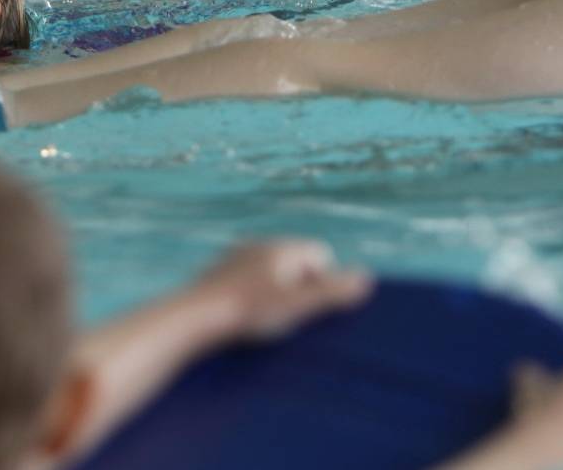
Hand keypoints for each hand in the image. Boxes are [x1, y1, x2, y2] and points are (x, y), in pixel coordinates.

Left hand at [190, 240, 370, 340]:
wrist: (194, 316)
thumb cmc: (249, 311)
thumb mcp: (297, 305)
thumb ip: (332, 293)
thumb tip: (368, 278)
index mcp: (282, 247)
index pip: (321, 255)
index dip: (322, 283)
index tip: (304, 306)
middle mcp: (260, 244)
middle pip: (297, 263)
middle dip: (299, 288)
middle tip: (286, 316)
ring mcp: (237, 256)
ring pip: (272, 271)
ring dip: (275, 292)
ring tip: (263, 318)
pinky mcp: (219, 272)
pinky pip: (248, 279)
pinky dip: (252, 295)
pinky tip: (243, 316)